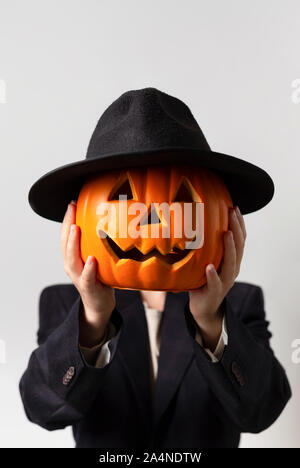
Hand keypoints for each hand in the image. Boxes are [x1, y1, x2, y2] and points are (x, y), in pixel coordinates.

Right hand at [61, 200, 115, 346]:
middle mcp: (73, 266)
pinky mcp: (89, 288)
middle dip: (67, 225)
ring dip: (73, 244)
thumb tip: (116, 219)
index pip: (67, 235)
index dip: (68, 219)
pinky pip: (87, 278)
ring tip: (76, 228)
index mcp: (74, 257)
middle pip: (65, 243)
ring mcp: (79, 277)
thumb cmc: (101, 278)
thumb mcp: (99, 257)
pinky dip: (88, 269)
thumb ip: (100, 243)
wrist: (100, 305)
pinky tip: (92, 259)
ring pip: (72, 259)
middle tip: (72, 209)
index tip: (72, 202)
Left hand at [188, 206, 246, 350]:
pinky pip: (215, 283)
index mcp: (232, 260)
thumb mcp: (207, 260)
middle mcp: (232, 269)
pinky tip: (208, 267)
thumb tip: (191, 221)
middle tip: (232, 212)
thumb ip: (206, 245)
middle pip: (238, 246)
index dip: (239, 223)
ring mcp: (225, 281)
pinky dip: (212, 275)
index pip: (240, 239)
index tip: (235, 207)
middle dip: (236, 228)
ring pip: (231, 263)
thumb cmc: (203, 279)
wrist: (203, 307)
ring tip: (226, 234)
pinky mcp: (215, 292)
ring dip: (229, 248)